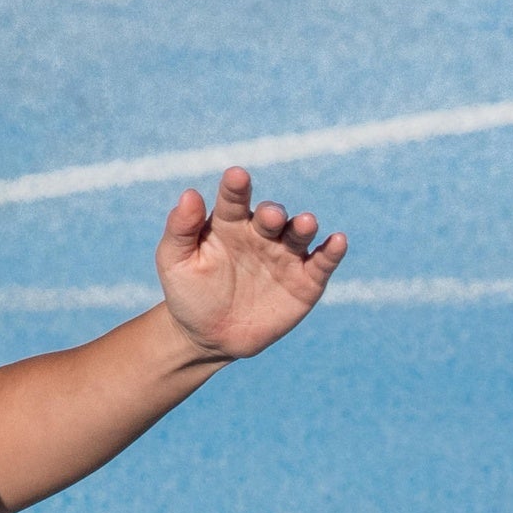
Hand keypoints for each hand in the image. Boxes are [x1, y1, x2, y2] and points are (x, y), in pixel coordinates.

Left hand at [155, 167, 345, 363]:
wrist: (208, 336)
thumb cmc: (188, 293)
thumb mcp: (174, 261)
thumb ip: (180, 228)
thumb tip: (190, 194)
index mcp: (229, 224)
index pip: (233, 200)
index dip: (236, 188)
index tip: (236, 176)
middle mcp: (261, 234)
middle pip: (271, 216)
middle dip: (272, 213)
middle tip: (270, 216)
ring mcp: (285, 256)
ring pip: (298, 235)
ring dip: (304, 227)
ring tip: (305, 223)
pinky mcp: (305, 282)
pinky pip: (321, 263)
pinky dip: (332, 252)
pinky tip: (338, 241)